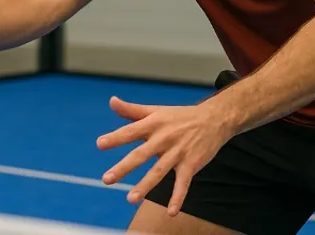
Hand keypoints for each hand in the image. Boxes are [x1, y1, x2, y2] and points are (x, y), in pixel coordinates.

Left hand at [96, 96, 233, 216]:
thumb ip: (131, 110)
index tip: (100, 144)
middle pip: (141, 154)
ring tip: (131, 198)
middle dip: (124, 167)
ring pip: (159, 171)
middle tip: (107, 179)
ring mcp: (178, 152)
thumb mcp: (156, 110)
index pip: (131, 131)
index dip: (116, 137)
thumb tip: (112, 101)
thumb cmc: (180, 116)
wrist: (214, 119)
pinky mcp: (191, 164)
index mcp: (153, 124)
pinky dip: (178, 197)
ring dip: (145, 185)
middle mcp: (164, 138)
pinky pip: (183, 183)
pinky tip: (171, 212)